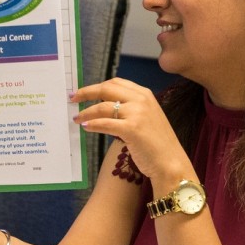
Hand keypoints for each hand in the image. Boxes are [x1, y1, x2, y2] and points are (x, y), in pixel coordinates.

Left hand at [70, 77, 188, 180]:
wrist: (171, 163)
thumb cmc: (157, 144)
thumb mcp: (146, 118)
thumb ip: (130, 108)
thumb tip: (103, 107)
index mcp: (145, 94)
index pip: (116, 82)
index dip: (97, 86)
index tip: (84, 92)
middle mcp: (141, 100)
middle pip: (106, 89)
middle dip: (86, 93)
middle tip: (73, 98)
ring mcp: (137, 113)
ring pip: (103, 107)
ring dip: (86, 112)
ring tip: (77, 118)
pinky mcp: (132, 128)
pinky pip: (105, 123)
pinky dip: (93, 124)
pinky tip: (86, 128)